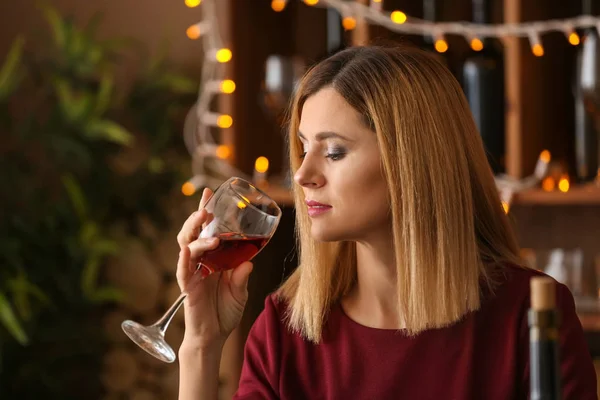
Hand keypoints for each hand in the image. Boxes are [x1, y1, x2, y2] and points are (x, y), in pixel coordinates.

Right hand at [176, 188, 253, 348]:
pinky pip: (184, 269)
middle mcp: (200, 261)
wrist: (214, 336)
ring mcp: (192, 272)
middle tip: (207, 204)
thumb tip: (249, 262)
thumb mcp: (240, 291)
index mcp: (213, 258)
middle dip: (197, 216)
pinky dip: (186, 258)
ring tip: (205, 220)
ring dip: (195, 231)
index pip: (207, 230)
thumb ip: (242, 276)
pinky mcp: (188, 286)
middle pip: (193, 232)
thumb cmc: (225, 311)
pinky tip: (189, 249)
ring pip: (187, 245)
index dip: (206, 211)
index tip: (209, 192)